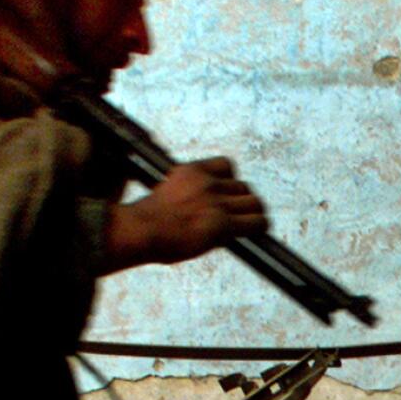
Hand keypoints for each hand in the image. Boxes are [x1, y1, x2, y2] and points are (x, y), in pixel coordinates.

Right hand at [101, 157, 268, 271]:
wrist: (140, 231)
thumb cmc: (147, 221)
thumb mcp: (167, 193)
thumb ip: (188, 192)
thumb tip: (199, 209)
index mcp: (191, 171)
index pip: (226, 165)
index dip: (231, 182)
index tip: (226, 195)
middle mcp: (207, 182)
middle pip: (243, 186)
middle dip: (242, 201)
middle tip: (236, 215)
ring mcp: (216, 202)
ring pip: (254, 202)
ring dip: (253, 214)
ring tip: (248, 225)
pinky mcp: (223, 223)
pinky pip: (257, 222)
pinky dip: (260, 227)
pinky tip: (256, 234)